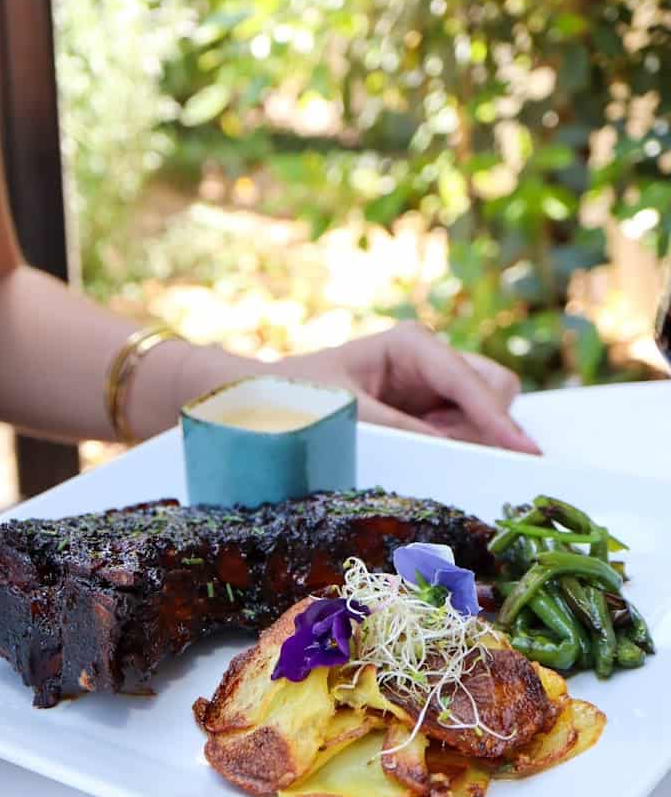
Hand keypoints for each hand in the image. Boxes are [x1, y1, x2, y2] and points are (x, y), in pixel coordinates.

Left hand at [280, 323, 538, 452]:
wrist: (270, 402)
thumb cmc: (303, 396)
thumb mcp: (350, 415)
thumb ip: (404, 431)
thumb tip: (456, 452)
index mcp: (413, 343)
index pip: (470, 382)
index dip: (498, 419)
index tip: (526, 452)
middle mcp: (432, 358)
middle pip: (494, 390)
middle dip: (483, 425)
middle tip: (439, 450)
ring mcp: (435, 384)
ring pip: (487, 411)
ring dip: (466, 437)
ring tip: (414, 446)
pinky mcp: (432, 410)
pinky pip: (466, 430)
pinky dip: (455, 446)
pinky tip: (416, 448)